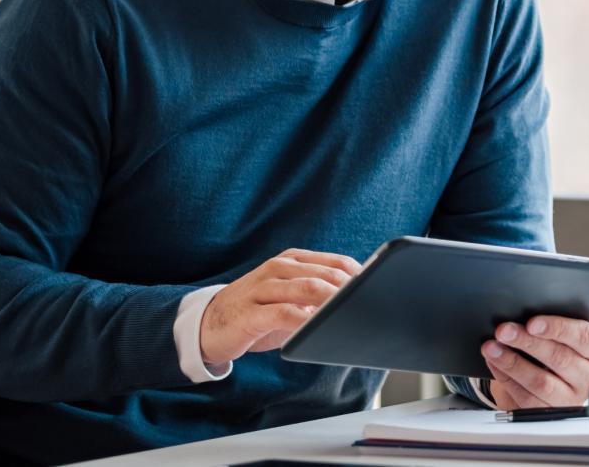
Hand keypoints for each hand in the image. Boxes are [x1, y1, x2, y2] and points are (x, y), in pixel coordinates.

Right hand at [199, 248, 360, 366]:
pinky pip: (284, 313)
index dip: (360, 276)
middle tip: (372, 304)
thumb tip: (356, 305)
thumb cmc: (256, 313)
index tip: (380, 290)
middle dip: (351, 289)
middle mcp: (278, 268)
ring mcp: (263, 287)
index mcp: (292, 260)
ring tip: (353, 313)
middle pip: (325, 274)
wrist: (208, 325)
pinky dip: (306, 320)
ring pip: (307, 288)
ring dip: (333, 301)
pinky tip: (320, 329)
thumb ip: (316, 297)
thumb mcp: (289, 299)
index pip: (336, 262)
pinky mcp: (251, 312)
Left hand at [481, 316, 588, 408]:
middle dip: (527, 343)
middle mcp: (588, 377)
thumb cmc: (556, 350)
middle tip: (504, 331)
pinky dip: (506, 378)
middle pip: (559, 358)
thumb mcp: (562, 337)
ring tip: (492, 348)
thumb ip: (550, 327)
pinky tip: (495, 363)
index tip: (532, 323)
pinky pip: (526, 398)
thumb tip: (521, 314)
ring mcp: (570, 399)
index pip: (582, 337)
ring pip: (541, 382)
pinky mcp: (549, 413)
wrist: (550, 383)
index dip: (557, 329)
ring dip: (512, 362)